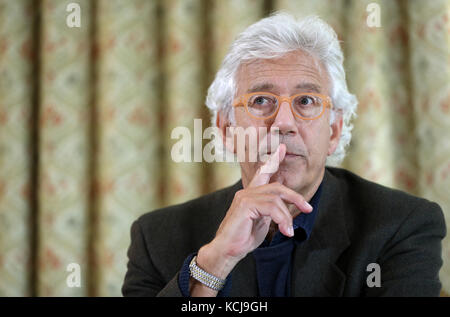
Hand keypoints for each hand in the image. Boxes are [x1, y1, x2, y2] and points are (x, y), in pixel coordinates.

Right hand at [195, 144, 312, 281]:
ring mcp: (244, 197)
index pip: (263, 173)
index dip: (274, 160)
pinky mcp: (245, 205)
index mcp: (250, 194)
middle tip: (307, 208)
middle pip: (277, 187)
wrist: (228, 250)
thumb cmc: (243, 238)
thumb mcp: (262, 221)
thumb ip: (270, 211)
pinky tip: (284, 231)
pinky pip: (271, 207)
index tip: (282, 148)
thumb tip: (284, 210)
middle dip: (295, 197)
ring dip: (287, 216)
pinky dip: (281, 219)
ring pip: (276, 198)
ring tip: (288, 231)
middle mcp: (246, 192)